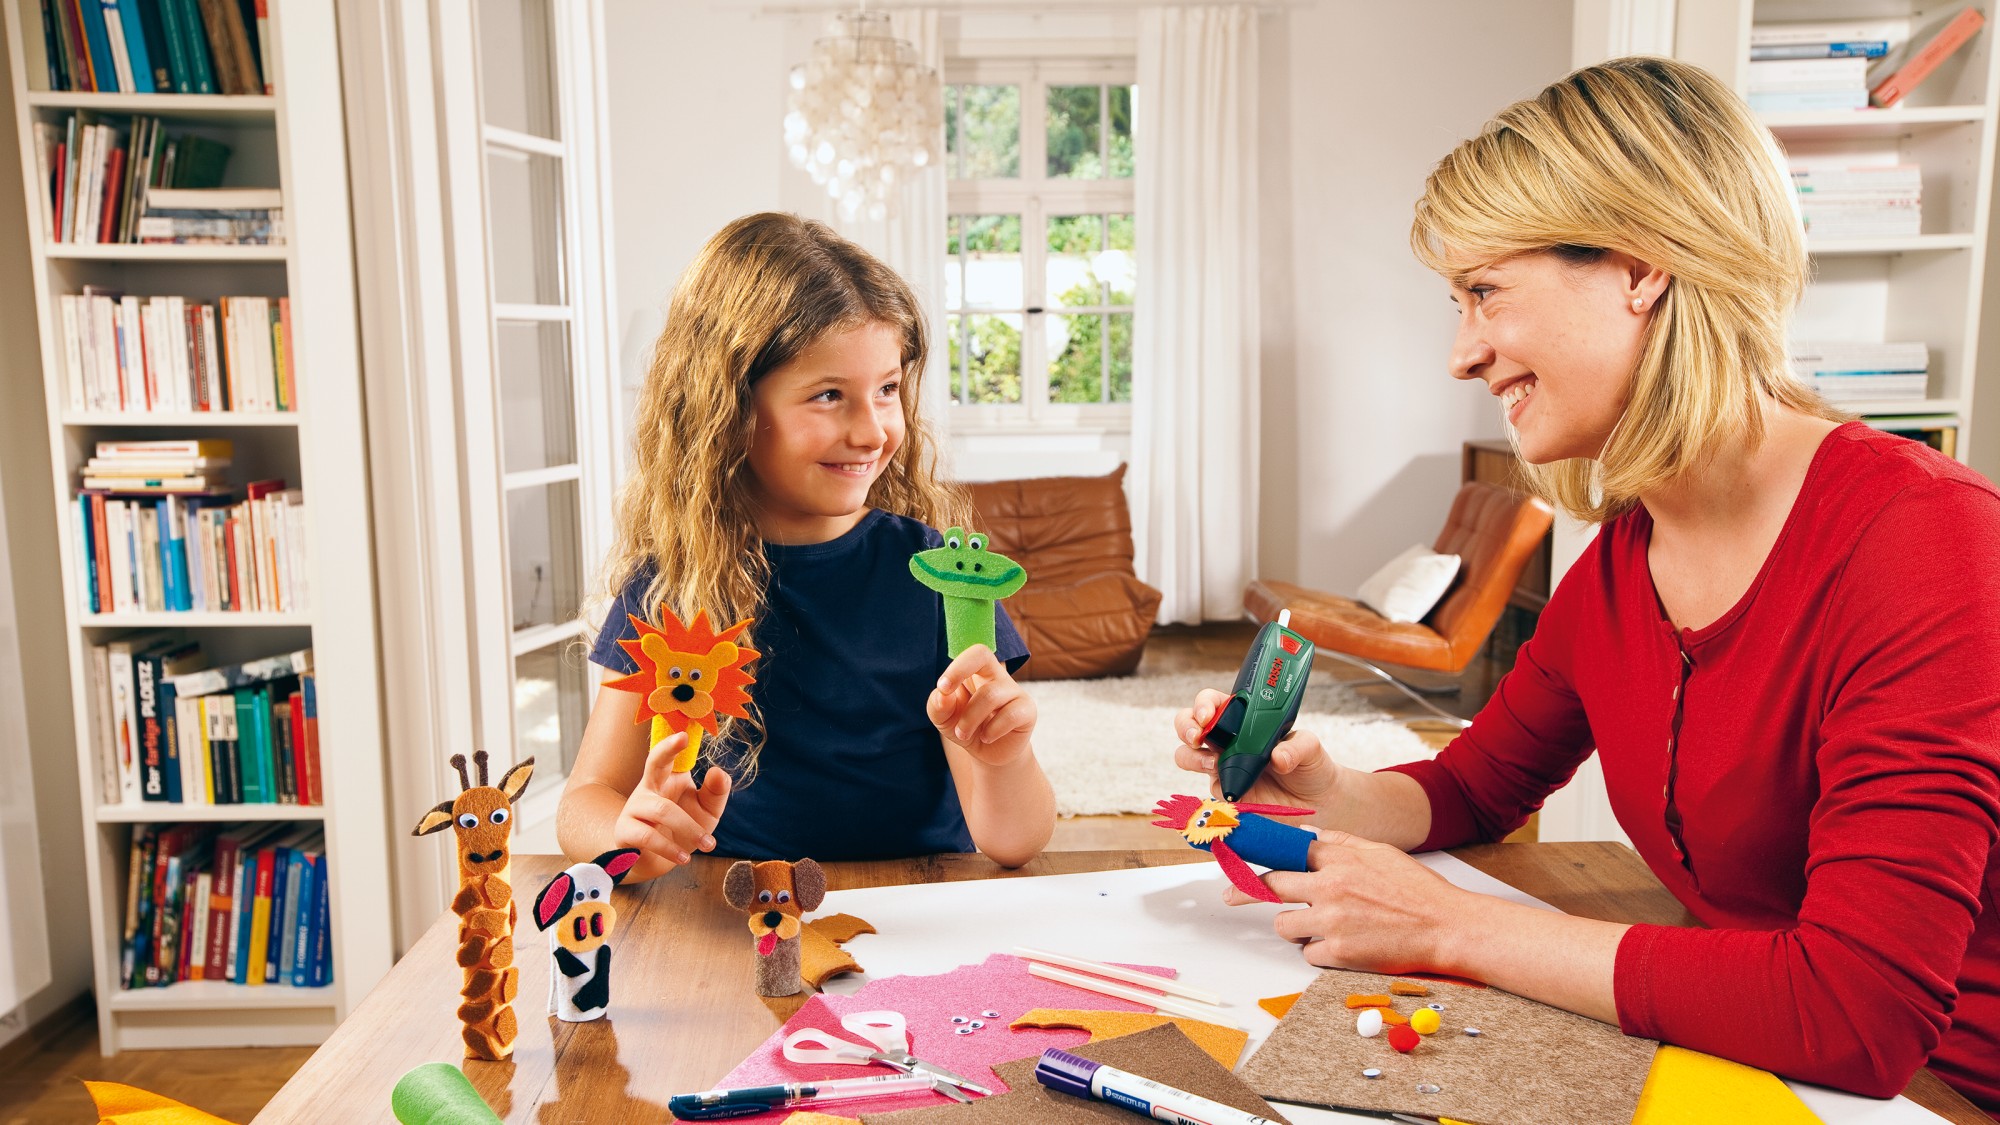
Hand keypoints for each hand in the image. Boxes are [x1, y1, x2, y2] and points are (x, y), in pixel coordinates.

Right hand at [610, 732, 730, 869]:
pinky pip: (647, 836)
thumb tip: (719, 772)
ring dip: (689, 828)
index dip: (674, 743)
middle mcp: (649, 787)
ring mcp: (635, 808)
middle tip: (682, 738)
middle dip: (666, 750)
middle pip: (654, 763)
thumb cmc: (682, 829)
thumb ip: (715, 793)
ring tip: (708, 844)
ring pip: (662, 810)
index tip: (685, 734)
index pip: (670, 756)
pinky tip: (684, 857)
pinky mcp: (625, 831)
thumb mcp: (705, 811)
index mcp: (668, 778)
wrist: (655, 862)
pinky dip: (668, 848)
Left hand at [929, 644, 1035, 765]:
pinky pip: (1009, 715)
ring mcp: (1015, 692)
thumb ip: (938, 705)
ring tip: (962, 734)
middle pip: (983, 655)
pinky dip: (992, 730)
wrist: (989, 755)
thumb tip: (942, 695)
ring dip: (969, 718)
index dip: (957, 665)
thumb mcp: (944, 719)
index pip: (973, 653)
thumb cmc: (967, 729)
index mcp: (977, 672)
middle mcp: (997, 677)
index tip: (943, 688)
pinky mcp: (1027, 710)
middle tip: (945, 694)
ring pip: (990, 694)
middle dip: (959, 672)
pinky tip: (987, 737)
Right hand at [1173, 688, 1342, 806]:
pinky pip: (1210, 787)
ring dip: (1191, 757)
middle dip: (1186, 726)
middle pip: (1189, 724)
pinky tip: (1234, 789)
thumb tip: (1278, 757)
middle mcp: (1227, 738)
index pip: (1214, 702)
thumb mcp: (1310, 747)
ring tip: (1213, 764)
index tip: (1209, 714)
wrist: (1317, 802)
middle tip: (1198, 736)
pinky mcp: (1226, 790)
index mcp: (1243, 718)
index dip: (1204, 704)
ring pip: (1187, 755)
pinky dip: (1217, 786)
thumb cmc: (1310, 766)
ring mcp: (1222, 764)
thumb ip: (1297, 747)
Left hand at [1226, 831, 1473, 974]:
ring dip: (1293, 927)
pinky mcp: (1340, 953)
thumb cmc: (1418, 890)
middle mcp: (1331, 888)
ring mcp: (1333, 922)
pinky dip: (1318, 952)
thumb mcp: (1380, 852)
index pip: (1285, 851)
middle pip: (1271, 886)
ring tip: (1312, 927)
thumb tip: (1308, 836)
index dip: (1258, 854)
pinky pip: (1307, 954)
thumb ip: (1340, 843)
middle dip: (1249, 891)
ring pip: (1283, 925)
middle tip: (1232, 896)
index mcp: (1340, 859)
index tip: (1234, 856)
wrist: (1447, 927)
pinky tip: (1338, 946)